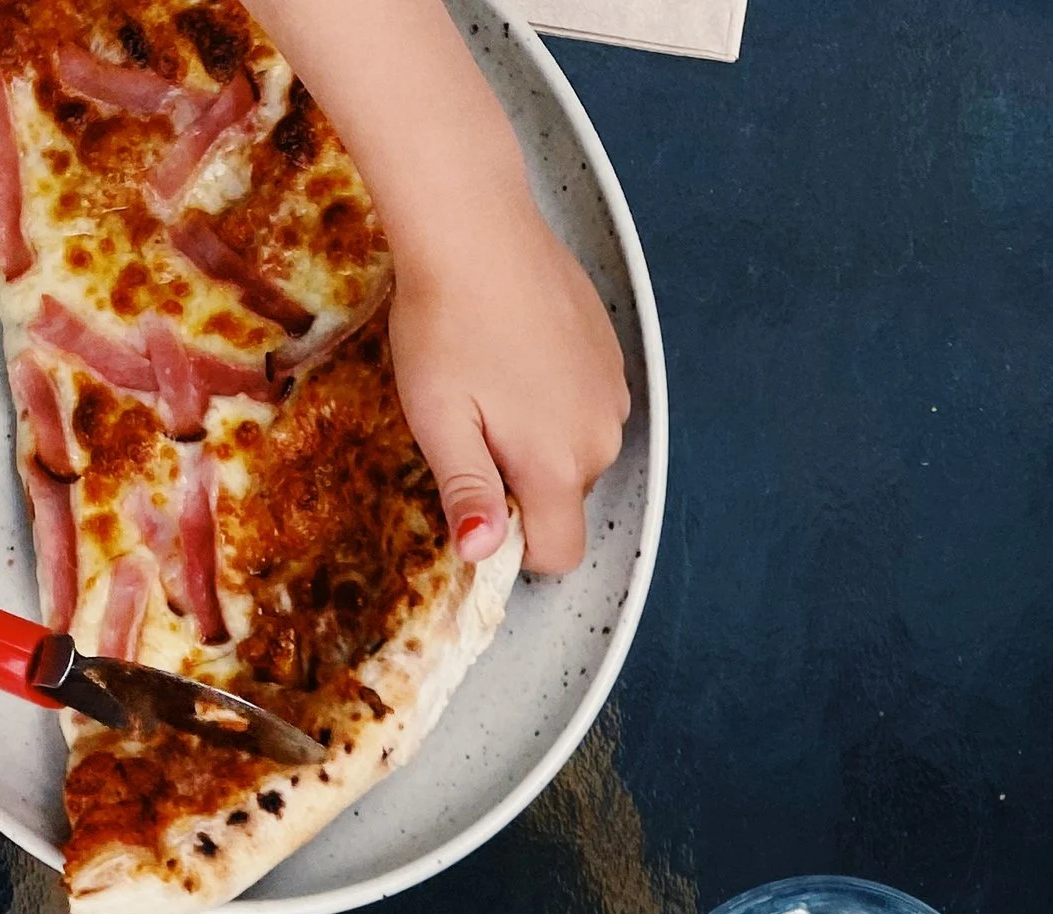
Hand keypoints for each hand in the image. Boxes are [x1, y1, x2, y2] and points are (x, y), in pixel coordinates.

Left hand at [387, 177, 629, 577]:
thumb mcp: (439, 418)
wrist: (475, 223)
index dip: (517, 543)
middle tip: (474, 420)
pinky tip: (520, 352)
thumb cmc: (446, 321)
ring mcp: (613, 395)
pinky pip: (588, 407)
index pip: (559, 553)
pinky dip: (557, 398)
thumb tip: (482, 553)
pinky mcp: (613, 357)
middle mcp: (601, 438)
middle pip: (566, 499)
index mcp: (557, 465)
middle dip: (523, 480)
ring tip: (495, 380)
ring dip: (541, 437)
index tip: (481, 498)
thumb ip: (468, 492)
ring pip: (577, 452)